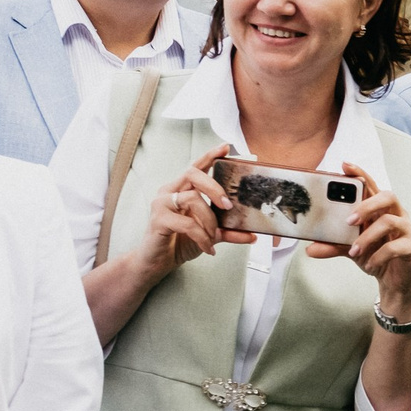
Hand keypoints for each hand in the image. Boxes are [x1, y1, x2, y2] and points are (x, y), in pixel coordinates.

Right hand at [134, 149, 252, 277]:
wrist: (158, 262)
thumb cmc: (181, 242)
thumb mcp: (209, 235)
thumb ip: (228, 231)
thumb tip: (253, 235)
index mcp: (181, 189)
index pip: (196, 167)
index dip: (210, 156)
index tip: (226, 148)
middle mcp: (169, 191)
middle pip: (192, 174)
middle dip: (215, 187)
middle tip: (228, 206)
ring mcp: (161, 204)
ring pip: (192, 198)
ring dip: (210, 220)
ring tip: (214, 237)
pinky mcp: (158, 220)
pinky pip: (187, 223)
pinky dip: (202, 237)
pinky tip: (208, 249)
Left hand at [305, 163, 410, 319]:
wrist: (394, 281)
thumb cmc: (376, 256)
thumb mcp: (350, 249)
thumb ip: (333, 245)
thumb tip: (310, 249)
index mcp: (380, 209)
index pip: (372, 186)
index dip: (361, 173)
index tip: (344, 166)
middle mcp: (397, 214)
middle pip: (388, 196)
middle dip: (367, 204)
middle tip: (349, 219)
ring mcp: (407, 230)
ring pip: (391, 221)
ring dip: (368, 236)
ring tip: (354, 250)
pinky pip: (396, 247)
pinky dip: (379, 255)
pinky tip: (369, 263)